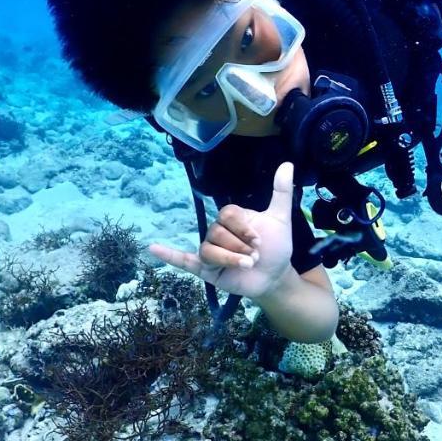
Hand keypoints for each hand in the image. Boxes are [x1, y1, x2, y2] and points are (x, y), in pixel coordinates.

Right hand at [148, 163, 295, 299]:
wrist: (275, 276)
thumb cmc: (276, 247)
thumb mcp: (280, 219)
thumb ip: (281, 192)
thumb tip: (288, 163)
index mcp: (231, 217)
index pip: (227, 215)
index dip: (244, 228)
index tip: (260, 240)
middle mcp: (217, 231)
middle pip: (218, 233)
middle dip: (240, 247)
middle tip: (254, 257)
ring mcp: (210, 250)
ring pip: (209, 249)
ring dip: (230, 259)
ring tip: (246, 265)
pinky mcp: (206, 269)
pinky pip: (183, 260)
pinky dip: (168, 255)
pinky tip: (153, 249)